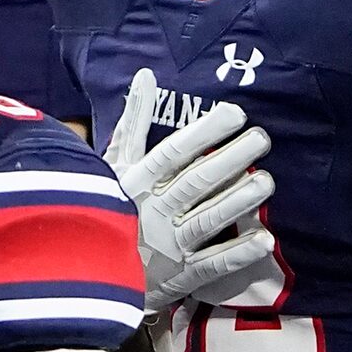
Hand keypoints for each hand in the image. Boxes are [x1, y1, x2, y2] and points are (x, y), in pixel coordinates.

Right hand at [106, 68, 278, 313]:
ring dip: (238, 201)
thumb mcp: (113, 165)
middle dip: (229, 159)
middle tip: (262, 138)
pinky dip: (237, 254)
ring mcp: (166, 247)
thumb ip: (133, 122)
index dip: (203, 132)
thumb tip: (145, 74)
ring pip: (207, 220)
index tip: (235, 113)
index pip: (173, 153)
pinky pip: (211, 266)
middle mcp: (151, 211)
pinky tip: (264, 240)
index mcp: (135, 183)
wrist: (84, 273)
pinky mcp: (178, 278)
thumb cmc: (105, 208)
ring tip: (267, 182)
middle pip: (195, 182)